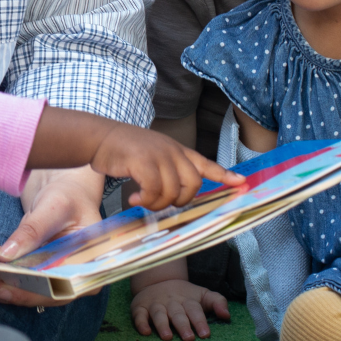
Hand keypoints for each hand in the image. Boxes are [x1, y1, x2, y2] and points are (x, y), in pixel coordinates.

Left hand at [0, 166, 102, 306]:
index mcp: (88, 269)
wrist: (65, 188)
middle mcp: (72, 279)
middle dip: (4, 284)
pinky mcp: (37, 271)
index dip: (27, 291)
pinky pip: (15, 277)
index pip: (56, 289)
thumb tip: (5, 255)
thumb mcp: (54, 207)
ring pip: (21, 288)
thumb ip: (33, 231)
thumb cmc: (69, 195)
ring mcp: (53, 276)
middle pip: (36, 293)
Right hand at [93, 125, 240, 209]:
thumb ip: (167, 169)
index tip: (241, 183)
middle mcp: (172, 151)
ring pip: (173, 191)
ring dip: (158, 203)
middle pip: (193, 183)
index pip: (205, 162)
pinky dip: (146, 200)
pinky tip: (134, 198)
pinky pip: (154, 190)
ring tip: (141, 201)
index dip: (224, 174)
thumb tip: (175, 193)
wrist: (99, 137)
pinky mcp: (143, 161)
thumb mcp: (151, 154)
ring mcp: (158, 155)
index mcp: (176, 150)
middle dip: (180, 200)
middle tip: (160, 203)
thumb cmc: (123, 150)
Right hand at [132, 278, 229, 340]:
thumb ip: (217, 302)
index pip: (195, 310)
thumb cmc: (184, 295)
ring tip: (167, 337)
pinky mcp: (140, 307)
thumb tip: (227, 316)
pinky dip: (141, 323)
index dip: (200, 321)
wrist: (158, 281)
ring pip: (159, 314)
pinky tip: (145, 332)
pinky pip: (139, 315)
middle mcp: (171, 302)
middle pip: (177, 313)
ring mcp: (155, 304)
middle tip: (188, 338)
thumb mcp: (202, 295)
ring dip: (162, 325)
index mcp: (188, 300)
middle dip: (183, 325)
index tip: (205, 334)